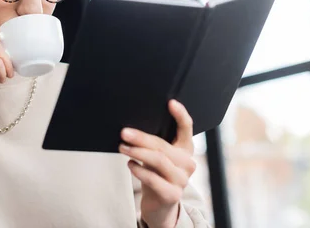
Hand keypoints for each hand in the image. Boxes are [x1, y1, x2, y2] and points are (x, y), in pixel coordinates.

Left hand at [119, 100, 195, 227]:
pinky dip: (139, 170)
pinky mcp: (172, 194)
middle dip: (141, 137)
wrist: (160, 206)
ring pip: (158, 160)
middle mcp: (188, 163)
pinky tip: (130, 165)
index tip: (170, 102)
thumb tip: (131, 129)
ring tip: (122, 147)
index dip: (181, 114)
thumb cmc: (156, 175)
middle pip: (163, 145)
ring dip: (137, 152)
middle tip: (124, 132)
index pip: (187, 128)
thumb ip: (153, 144)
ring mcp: (182, 180)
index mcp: (186, 149)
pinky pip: (153, 179)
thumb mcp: (157, 157)